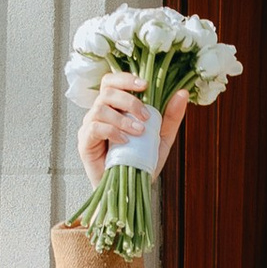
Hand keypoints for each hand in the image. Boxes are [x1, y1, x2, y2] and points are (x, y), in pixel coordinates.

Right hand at [77, 69, 186, 191]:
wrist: (130, 189)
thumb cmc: (142, 162)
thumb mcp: (161, 138)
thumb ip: (171, 116)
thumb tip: (183, 93)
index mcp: (115, 107)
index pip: (112, 81)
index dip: (125, 78)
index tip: (145, 84)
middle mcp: (100, 113)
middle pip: (107, 90)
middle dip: (129, 100)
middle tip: (146, 116)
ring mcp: (90, 127)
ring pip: (100, 108)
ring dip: (123, 118)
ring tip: (138, 132)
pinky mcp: (84, 142)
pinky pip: (94, 127)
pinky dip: (112, 131)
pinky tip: (125, 141)